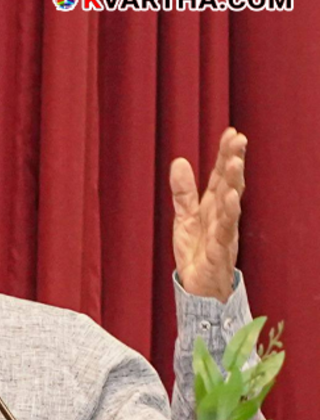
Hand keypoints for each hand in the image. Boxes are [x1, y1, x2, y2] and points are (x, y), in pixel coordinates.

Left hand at [170, 127, 246, 302]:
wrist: (199, 287)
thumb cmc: (197, 251)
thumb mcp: (184, 217)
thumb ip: (183, 192)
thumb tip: (180, 161)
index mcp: (213, 206)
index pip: (221, 176)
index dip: (225, 155)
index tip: (232, 132)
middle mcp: (222, 216)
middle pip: (229, 185)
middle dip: (234, 162)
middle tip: (239, 139)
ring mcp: (223, 233)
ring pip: (231, 204)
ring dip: (234, 183)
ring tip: (235, 162)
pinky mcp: (219, 251)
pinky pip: (225, 231)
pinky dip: (229, 214)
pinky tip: (232, 198)